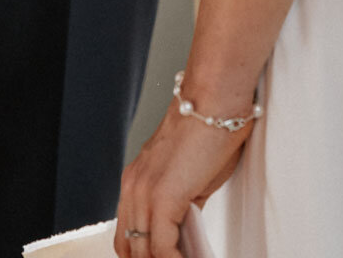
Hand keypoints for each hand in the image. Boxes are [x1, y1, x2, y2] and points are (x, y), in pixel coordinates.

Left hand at [114, 97, 252, 255]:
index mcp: (136, 180)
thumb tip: (187, 231)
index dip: (143, 255)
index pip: (128, 233)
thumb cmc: (209, 127)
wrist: (214, 100)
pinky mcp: (163, 198)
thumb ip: (181, 204)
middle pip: (130, 247)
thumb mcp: (189, 175)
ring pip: (143, 252)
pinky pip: (163, 249)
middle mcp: (134, 186)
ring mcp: (145, 192)